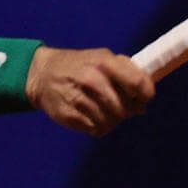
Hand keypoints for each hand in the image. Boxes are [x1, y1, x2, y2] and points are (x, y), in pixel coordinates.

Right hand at [27, 47, 154, 135]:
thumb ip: (126, 72)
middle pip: (124, 109)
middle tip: (120, 107)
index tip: (142, 99)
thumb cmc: (79, 66)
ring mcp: (79, 99)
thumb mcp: (102, 57)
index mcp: (104, 63)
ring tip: (104, 111)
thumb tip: (143, 100)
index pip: (138, 83)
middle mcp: (92, 80)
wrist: (41, 75)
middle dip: (126, 111)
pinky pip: (96, 129)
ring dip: (111, 120)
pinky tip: (91, 116)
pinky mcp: (69, 115)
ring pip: (110, 122)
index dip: (145, 95)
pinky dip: (98, 126)